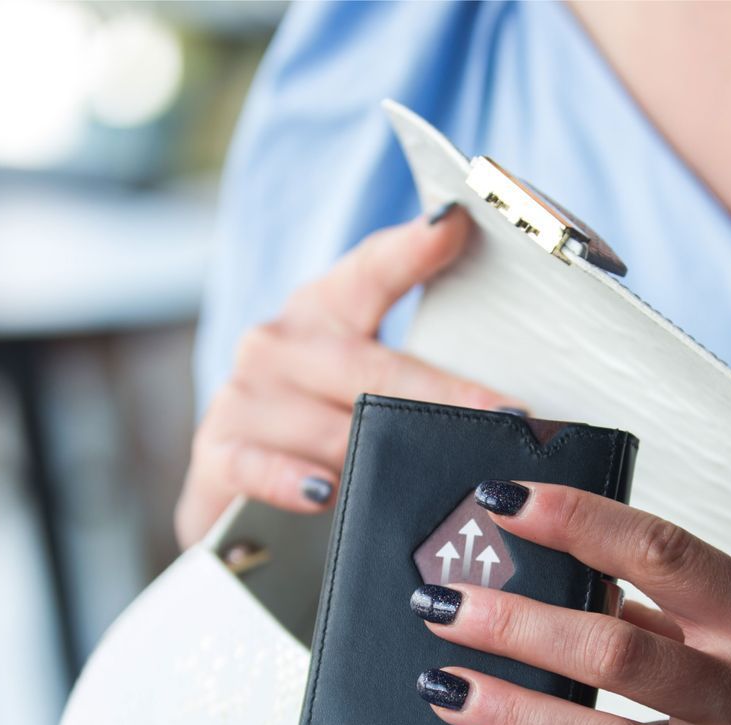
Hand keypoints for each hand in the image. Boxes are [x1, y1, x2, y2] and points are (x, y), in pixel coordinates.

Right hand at [175, 205, 517, 544]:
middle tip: (507, 415)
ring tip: (448, 477)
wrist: (236, 486)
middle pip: (371, 368)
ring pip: (333, 427)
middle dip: (446, 395)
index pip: (370, 270)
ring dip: (387, 455)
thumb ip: (420, 373)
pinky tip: (323, 493)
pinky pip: (261, 466)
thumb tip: (512, 395)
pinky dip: (295, 480)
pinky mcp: (218, 452)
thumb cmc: (321, 430)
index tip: (456, 224)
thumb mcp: (365, 388)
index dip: (412, 248)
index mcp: (321, 310)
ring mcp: (245, 396)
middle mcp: (279, 343)